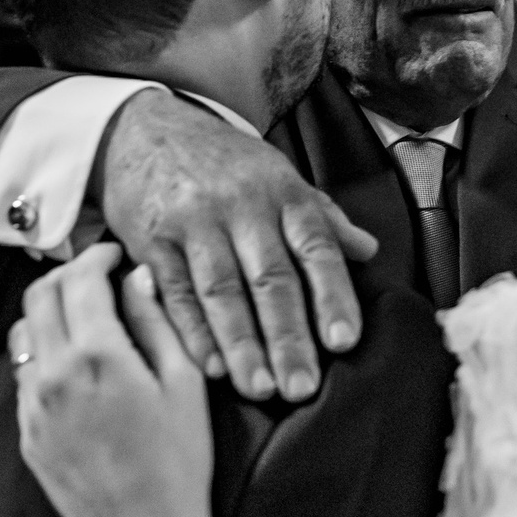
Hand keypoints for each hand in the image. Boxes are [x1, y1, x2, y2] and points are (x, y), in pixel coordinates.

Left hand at [11, 246, 211, 516]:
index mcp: (96, 354)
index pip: (79, 279)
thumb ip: (157, 322)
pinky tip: (76, 365)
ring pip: (23, 332)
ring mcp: (33, 405)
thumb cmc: (177, 461)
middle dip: (67, 274)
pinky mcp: (26, 433)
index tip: (113, 254)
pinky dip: (44, 352)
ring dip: (49, 312)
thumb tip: (138, 278)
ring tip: (83, 317)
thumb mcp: (184, 383)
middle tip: (96, 276)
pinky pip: (24, 374)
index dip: (96, 256)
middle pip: (39, 296)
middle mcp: (53, 373)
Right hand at [101, 89, 379, 403]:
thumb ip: (323, 216)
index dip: (332, 295)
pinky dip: (193, 332)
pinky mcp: (152, 240)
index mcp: (282, 192)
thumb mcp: (279, 175)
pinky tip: (212, 368)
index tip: (344, 341)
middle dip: (288, 337)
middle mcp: (241, 207)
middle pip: (270, 278)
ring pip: (222, 290)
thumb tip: (369, 251)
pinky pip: (175, 292)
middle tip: (303, 387)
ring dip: (243, 344)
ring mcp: (194, 223)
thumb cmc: (225, 163)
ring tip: (261, 389)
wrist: (148, 127)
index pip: (315, 248)